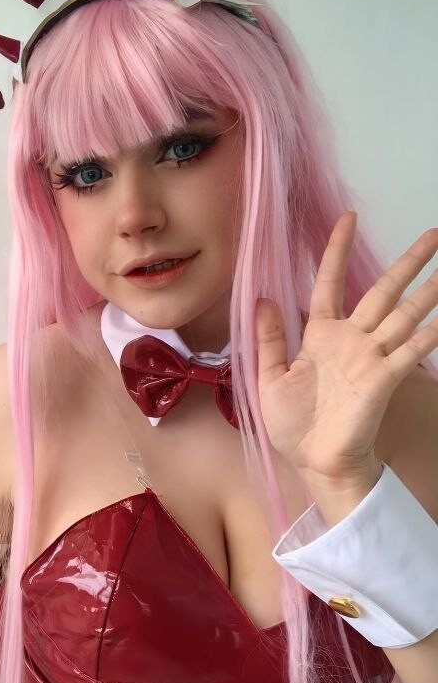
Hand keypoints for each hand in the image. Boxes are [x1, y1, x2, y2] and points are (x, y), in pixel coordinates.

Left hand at [255, 213, 437, 486]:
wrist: (314, 463)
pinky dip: (428, 335)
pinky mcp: (383, 379)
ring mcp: (371, 358)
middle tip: (433, 234)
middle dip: (407, 263)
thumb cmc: (293, 426)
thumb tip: (261, 299)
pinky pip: (409, 351)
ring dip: (428, 291)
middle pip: (383, 291)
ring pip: (404, 314)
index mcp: (321, 336)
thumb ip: (268, 339)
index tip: (347, 219)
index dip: (337, 252)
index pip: (330, 284)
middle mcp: (351, 340)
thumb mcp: (269, 379)